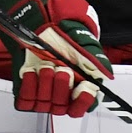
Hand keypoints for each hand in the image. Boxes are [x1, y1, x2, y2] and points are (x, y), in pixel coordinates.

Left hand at [6, 0, 113, 116]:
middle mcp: (63, 94)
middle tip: (62, 69)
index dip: (83, 101)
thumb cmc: (64, 34)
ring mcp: (44, 94)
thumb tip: (105, 75)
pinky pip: (26, 101)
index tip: (82, 87)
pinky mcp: (27, 92)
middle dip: (62, 87)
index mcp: (81, 86)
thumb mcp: (84, 45)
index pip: (83, 107)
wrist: (41, 25)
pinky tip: (32, 71)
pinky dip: (29, 86)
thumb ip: (96, 62)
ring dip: (45, 83)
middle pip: (62, 107)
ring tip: (46, 64)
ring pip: (45, 104)